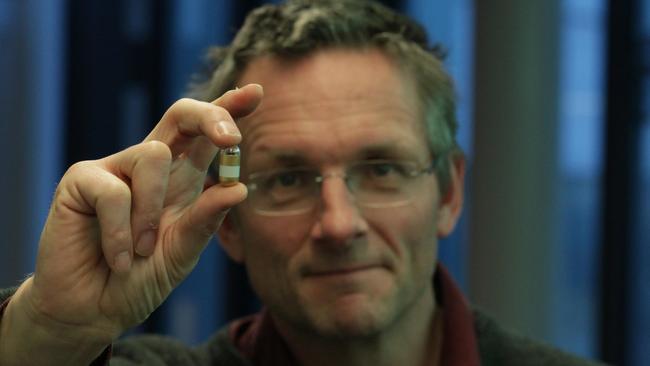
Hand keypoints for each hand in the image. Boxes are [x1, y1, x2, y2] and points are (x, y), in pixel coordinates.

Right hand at [0, 84, 262, 364]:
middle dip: (211, 117)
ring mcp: (116, 169)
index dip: (229, 109)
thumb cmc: (139, 279)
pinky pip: (114, 191)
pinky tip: (118, 258)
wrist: (92, 311)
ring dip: (151, 212)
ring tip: (141, 251)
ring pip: (153, 154)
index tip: (257, 92)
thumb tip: (239, 188)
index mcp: (182, 179)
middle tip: (231, 140)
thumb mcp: (181, 253)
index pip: (207, 135)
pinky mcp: (81, 180)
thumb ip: (206, 221)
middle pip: (181, 115)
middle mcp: (151, 166)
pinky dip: (121, 233)